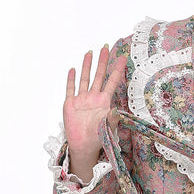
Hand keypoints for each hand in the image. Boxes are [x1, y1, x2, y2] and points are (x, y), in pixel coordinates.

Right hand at [63, 45, 126, 180]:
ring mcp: (82, 99)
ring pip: (85, 79)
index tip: (123, 57)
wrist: (83, 146)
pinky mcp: (71, 104)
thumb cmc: (97, 139)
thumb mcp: (107, 129)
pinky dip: (71, 79)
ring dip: (87, 66)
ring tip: (90, 52)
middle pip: (99, 76)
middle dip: (102, 62)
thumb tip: (117, 111)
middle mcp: (94, 98)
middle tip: (106, 47)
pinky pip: (70, 89)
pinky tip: (73, 69)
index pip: (112, 82)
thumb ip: (112, 120)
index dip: (117, 70)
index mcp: (104, 102)